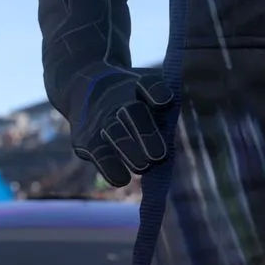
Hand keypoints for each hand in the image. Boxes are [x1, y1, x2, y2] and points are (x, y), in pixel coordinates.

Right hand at [69, 66, 172, 186]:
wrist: (86, 91)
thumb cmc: (132, 97)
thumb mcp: (148, 91)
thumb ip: (164, 105)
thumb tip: (178, 118)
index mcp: (140, 84)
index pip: (150, 85)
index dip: (157, 93)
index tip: (165, 102)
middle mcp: (119, 99)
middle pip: (133, 112)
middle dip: (146, 133)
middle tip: (159, 156)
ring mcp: (102, 119)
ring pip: (116, 133)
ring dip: (130, 151)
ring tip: (143, 166)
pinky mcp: (87, 140)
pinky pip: (99, 154)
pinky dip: (110, 168)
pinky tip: (121, 179)